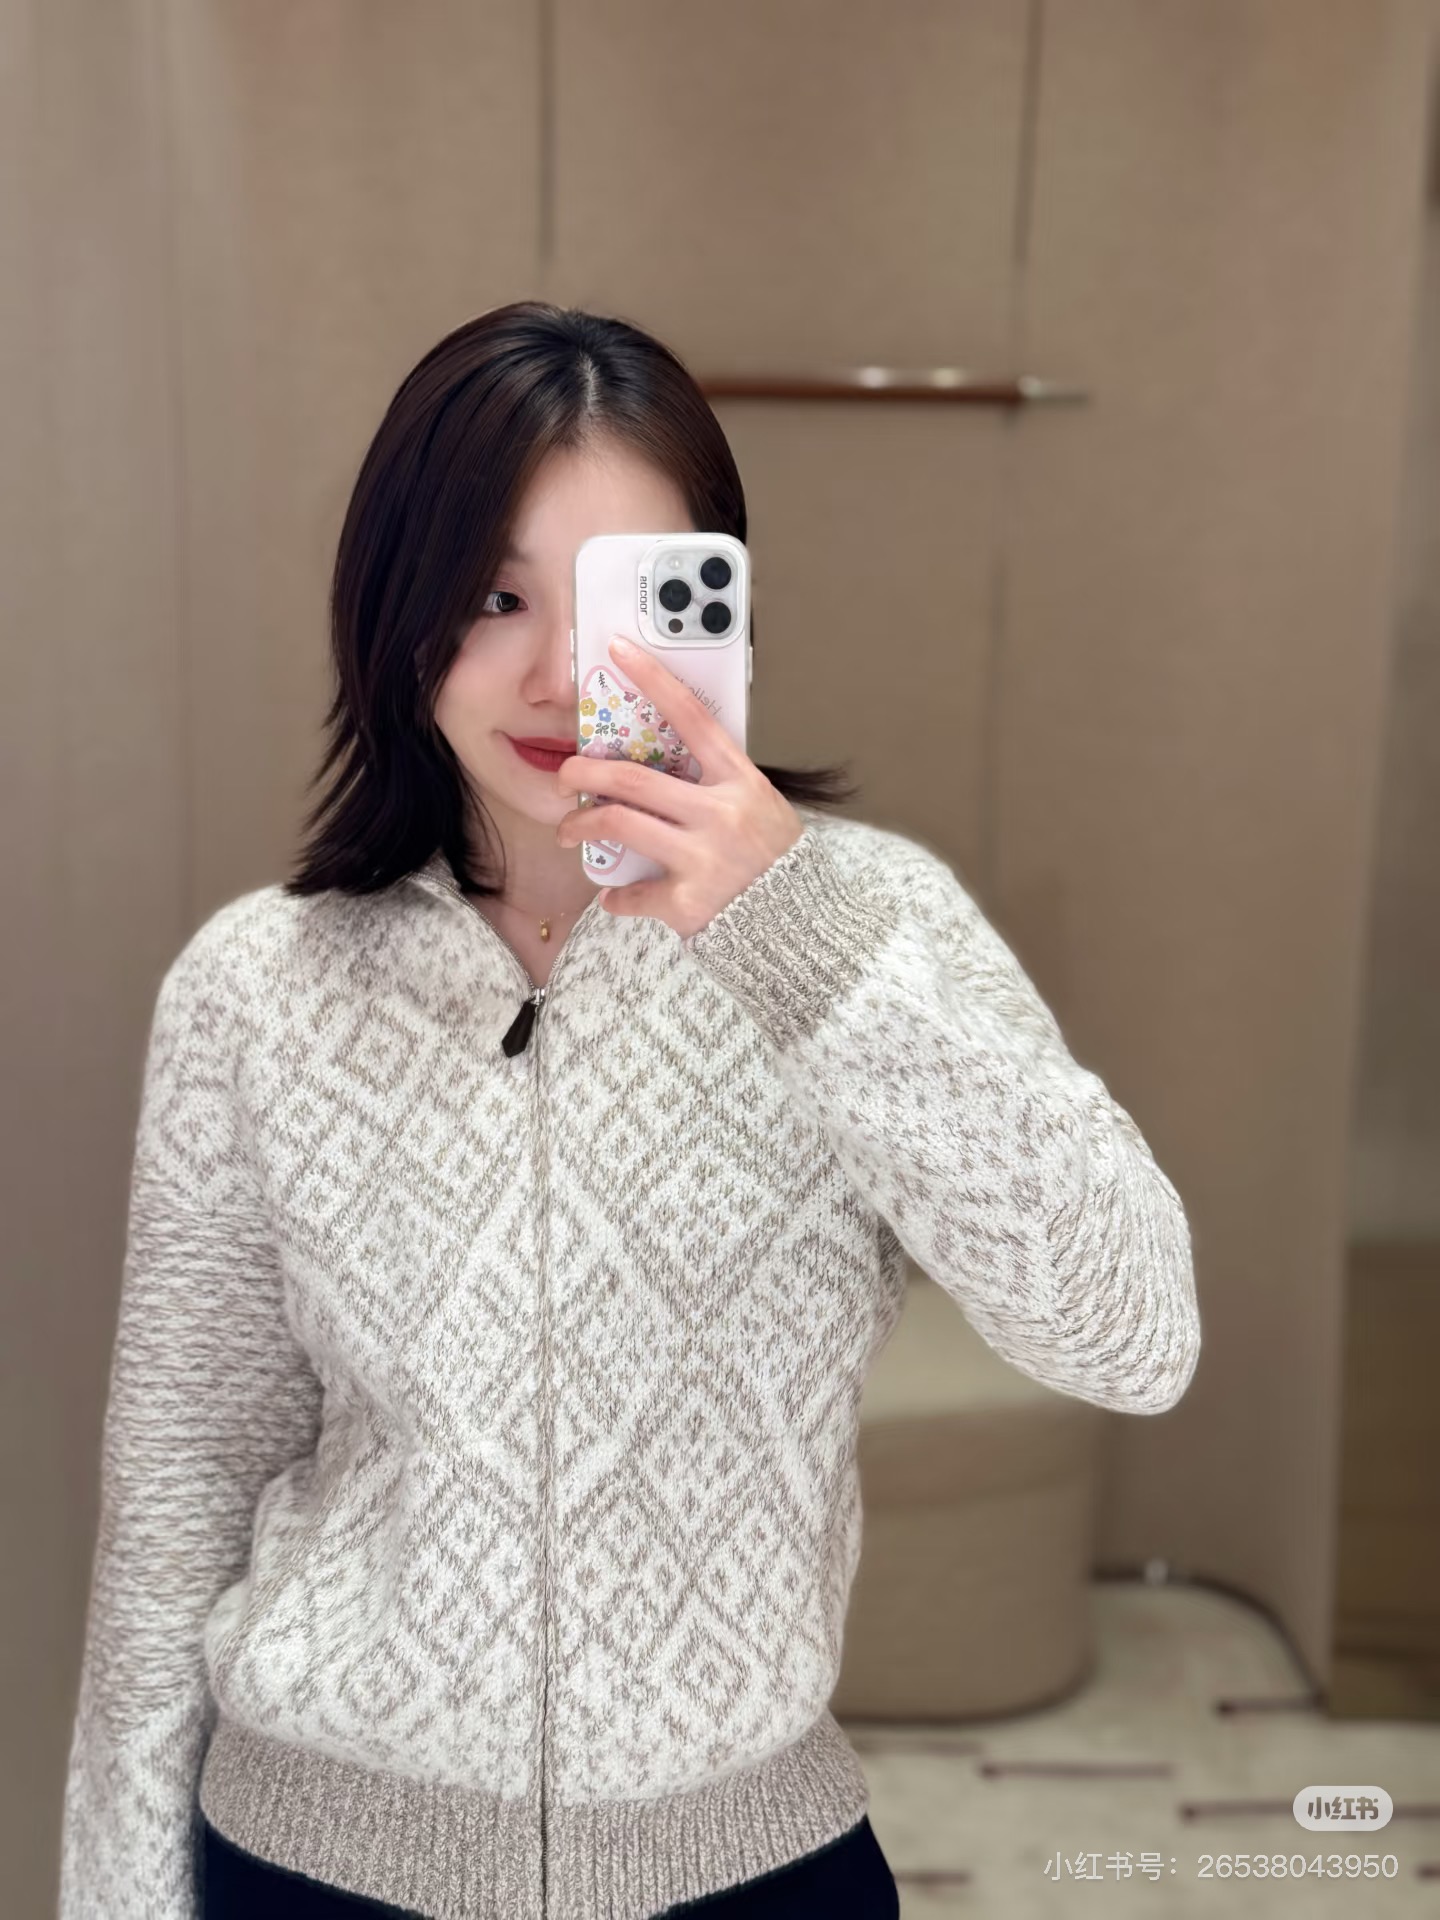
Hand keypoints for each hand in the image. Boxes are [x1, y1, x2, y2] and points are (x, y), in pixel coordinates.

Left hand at [554, 635, 804, 938]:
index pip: (692, 717)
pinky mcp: (688, 902)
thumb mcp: (759, 807)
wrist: (801, 926)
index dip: (653, 680)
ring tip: (569, 831)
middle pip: (634, 777)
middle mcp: (722, 814)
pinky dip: (616, 896)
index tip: (618, 649)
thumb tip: (662, 766)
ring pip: (621, 825)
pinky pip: (633, 893)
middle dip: (587, 771)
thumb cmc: (774, 861)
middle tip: (566, 772)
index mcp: (740, 782)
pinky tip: (613, 895)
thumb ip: (717, 785)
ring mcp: (704, 857)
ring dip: (582, 825)